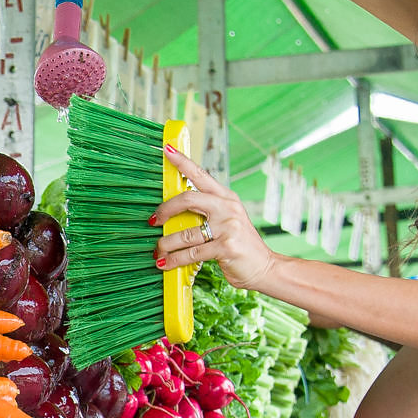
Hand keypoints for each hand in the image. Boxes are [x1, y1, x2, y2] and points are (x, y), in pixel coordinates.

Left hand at [154, 147, 278, 290]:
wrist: (265, 267)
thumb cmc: (239, 245)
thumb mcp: (227, 221)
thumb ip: (207, 213)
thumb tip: (174, 212)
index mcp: (226, 198)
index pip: (201, 174)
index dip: (182, 161)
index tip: (166, 150)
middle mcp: (227, 208)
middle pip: (188, 199)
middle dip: (164, 210)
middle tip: (153, 221)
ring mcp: (228, 227)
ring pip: (185, 233)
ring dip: (166, 244)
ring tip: (157, 251)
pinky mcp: (225, 247)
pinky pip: (191, 253)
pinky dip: (174, 260)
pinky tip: (164, 263)